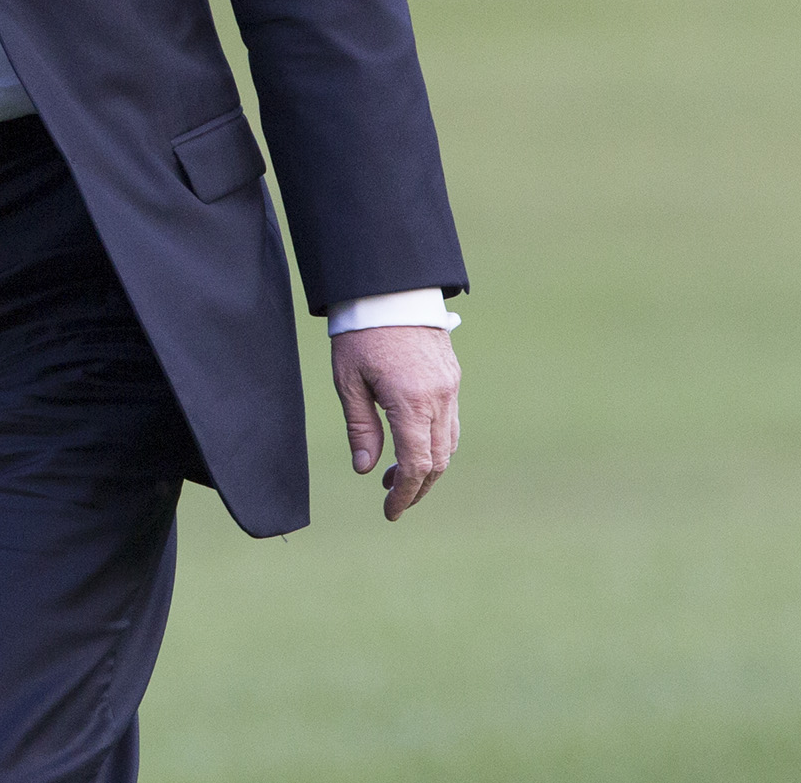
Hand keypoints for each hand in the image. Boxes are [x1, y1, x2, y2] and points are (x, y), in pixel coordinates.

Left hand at [330, 324, 460, 521]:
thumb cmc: (361, 333)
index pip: (416, 465)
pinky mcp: (451, 376)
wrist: (389, 288)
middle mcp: (438, 398)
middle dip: (418, 487)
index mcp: (410, 402)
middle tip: (393, 499)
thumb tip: (366, 469)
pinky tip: (412, 442)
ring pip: (448, 443)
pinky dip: (436, 442)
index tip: (390, 511)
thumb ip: (360, 428)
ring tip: (397, 473)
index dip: (405, 494)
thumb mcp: (349, 381)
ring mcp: (450, 387)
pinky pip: (451, 421)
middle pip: (438, 461)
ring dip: (428, 466)